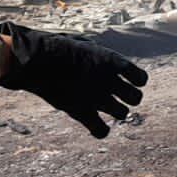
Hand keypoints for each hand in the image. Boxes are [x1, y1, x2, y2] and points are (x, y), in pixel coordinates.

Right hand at [0, 23, 148, 137]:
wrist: (35, 58)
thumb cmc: (55, 48)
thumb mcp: (83, 45)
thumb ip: (100, 56)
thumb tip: (107, 64)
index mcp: (111, 61)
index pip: (141, 78)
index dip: (137, 81)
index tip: (127, 81)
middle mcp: (109, 80)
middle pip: (136, 98)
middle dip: (129, 98)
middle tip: (116, 96)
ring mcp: (96, 97)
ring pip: (123, 114)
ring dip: (116, 112)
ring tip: (102, 107)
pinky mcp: (80, 111)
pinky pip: (101, 130)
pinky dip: (100, 131)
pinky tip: (95, 126)